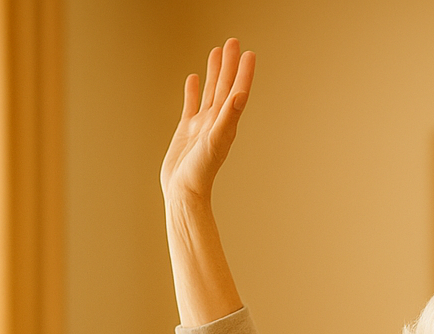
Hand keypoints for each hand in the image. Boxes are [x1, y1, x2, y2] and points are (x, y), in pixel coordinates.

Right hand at [162, 38, 254, 209]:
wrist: (184, 192)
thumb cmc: (201, 172)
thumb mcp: (216, 141)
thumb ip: (229, 117)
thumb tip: (242, 94)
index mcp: (227, 123)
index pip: (237, 91)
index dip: (243, 72)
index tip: (249, 53)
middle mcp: (217, 122)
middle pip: (225, 86)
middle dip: (229, 65)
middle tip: (232, 42)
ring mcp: (202, 126)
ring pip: (210, 93)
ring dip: (214, 73)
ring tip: (216, 52)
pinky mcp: (187, 131)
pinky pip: (191, 105)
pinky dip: (194, 92)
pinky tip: (194, 79)